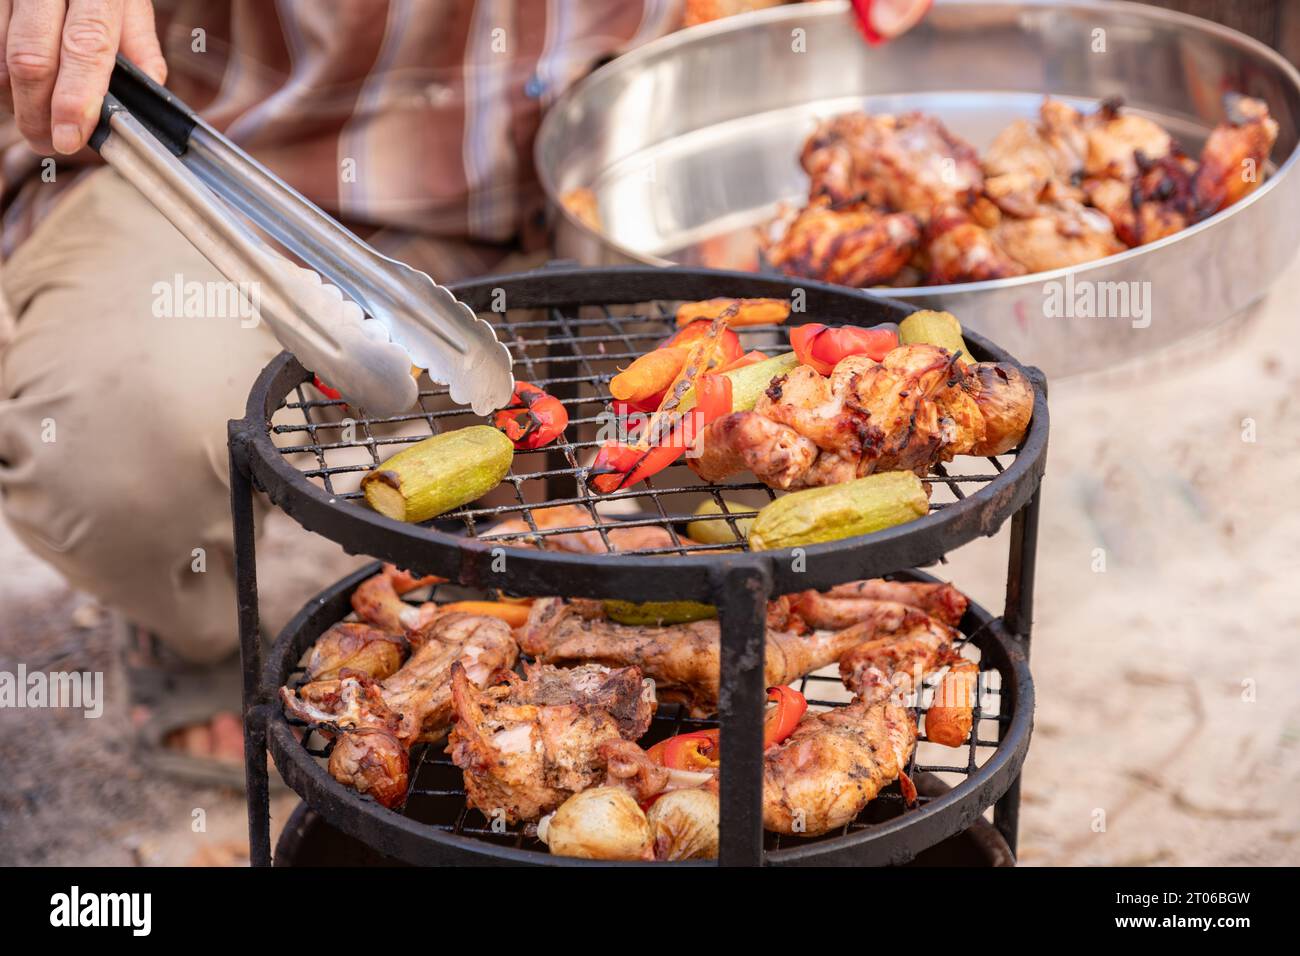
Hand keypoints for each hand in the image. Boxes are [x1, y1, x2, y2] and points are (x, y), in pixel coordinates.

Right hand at [0, 0, 165, 154]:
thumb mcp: (130, 2)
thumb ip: (140, 50)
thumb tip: (144, 103)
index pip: (85, 47)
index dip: (75, 100)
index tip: (70, 139)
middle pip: (32, 59)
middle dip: (38, 113)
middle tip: (48, 143)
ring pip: (1, 56)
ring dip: (16, 99)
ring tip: (35, 119)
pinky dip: (1, 76)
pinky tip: (18, 90)